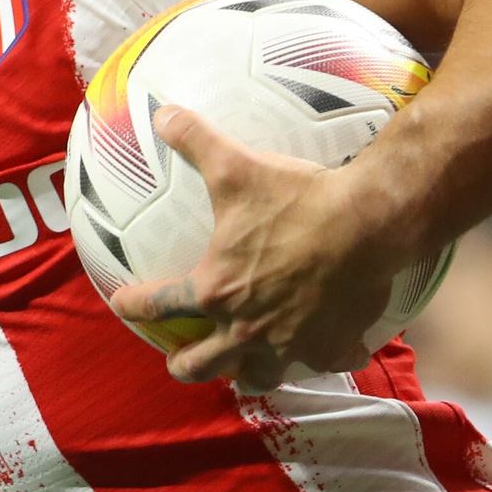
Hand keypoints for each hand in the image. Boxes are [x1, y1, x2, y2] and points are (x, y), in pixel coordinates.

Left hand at [108, 105, 414, 391]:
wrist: (368, 223)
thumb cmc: (297, 200)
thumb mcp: (236, 167)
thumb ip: (195, 140)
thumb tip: (162, 112)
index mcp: (215, 290)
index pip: (159, 305)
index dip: (133, 305)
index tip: (123, 304)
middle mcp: (246, 329)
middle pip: (200, 366)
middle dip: (184, 365)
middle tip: (179, 359)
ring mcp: (290, 345)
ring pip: (258, 379)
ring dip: (246, 374)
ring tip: (243, 367)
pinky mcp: (332, 348)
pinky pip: (324, 364)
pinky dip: (321, 359)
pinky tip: (324, 349)